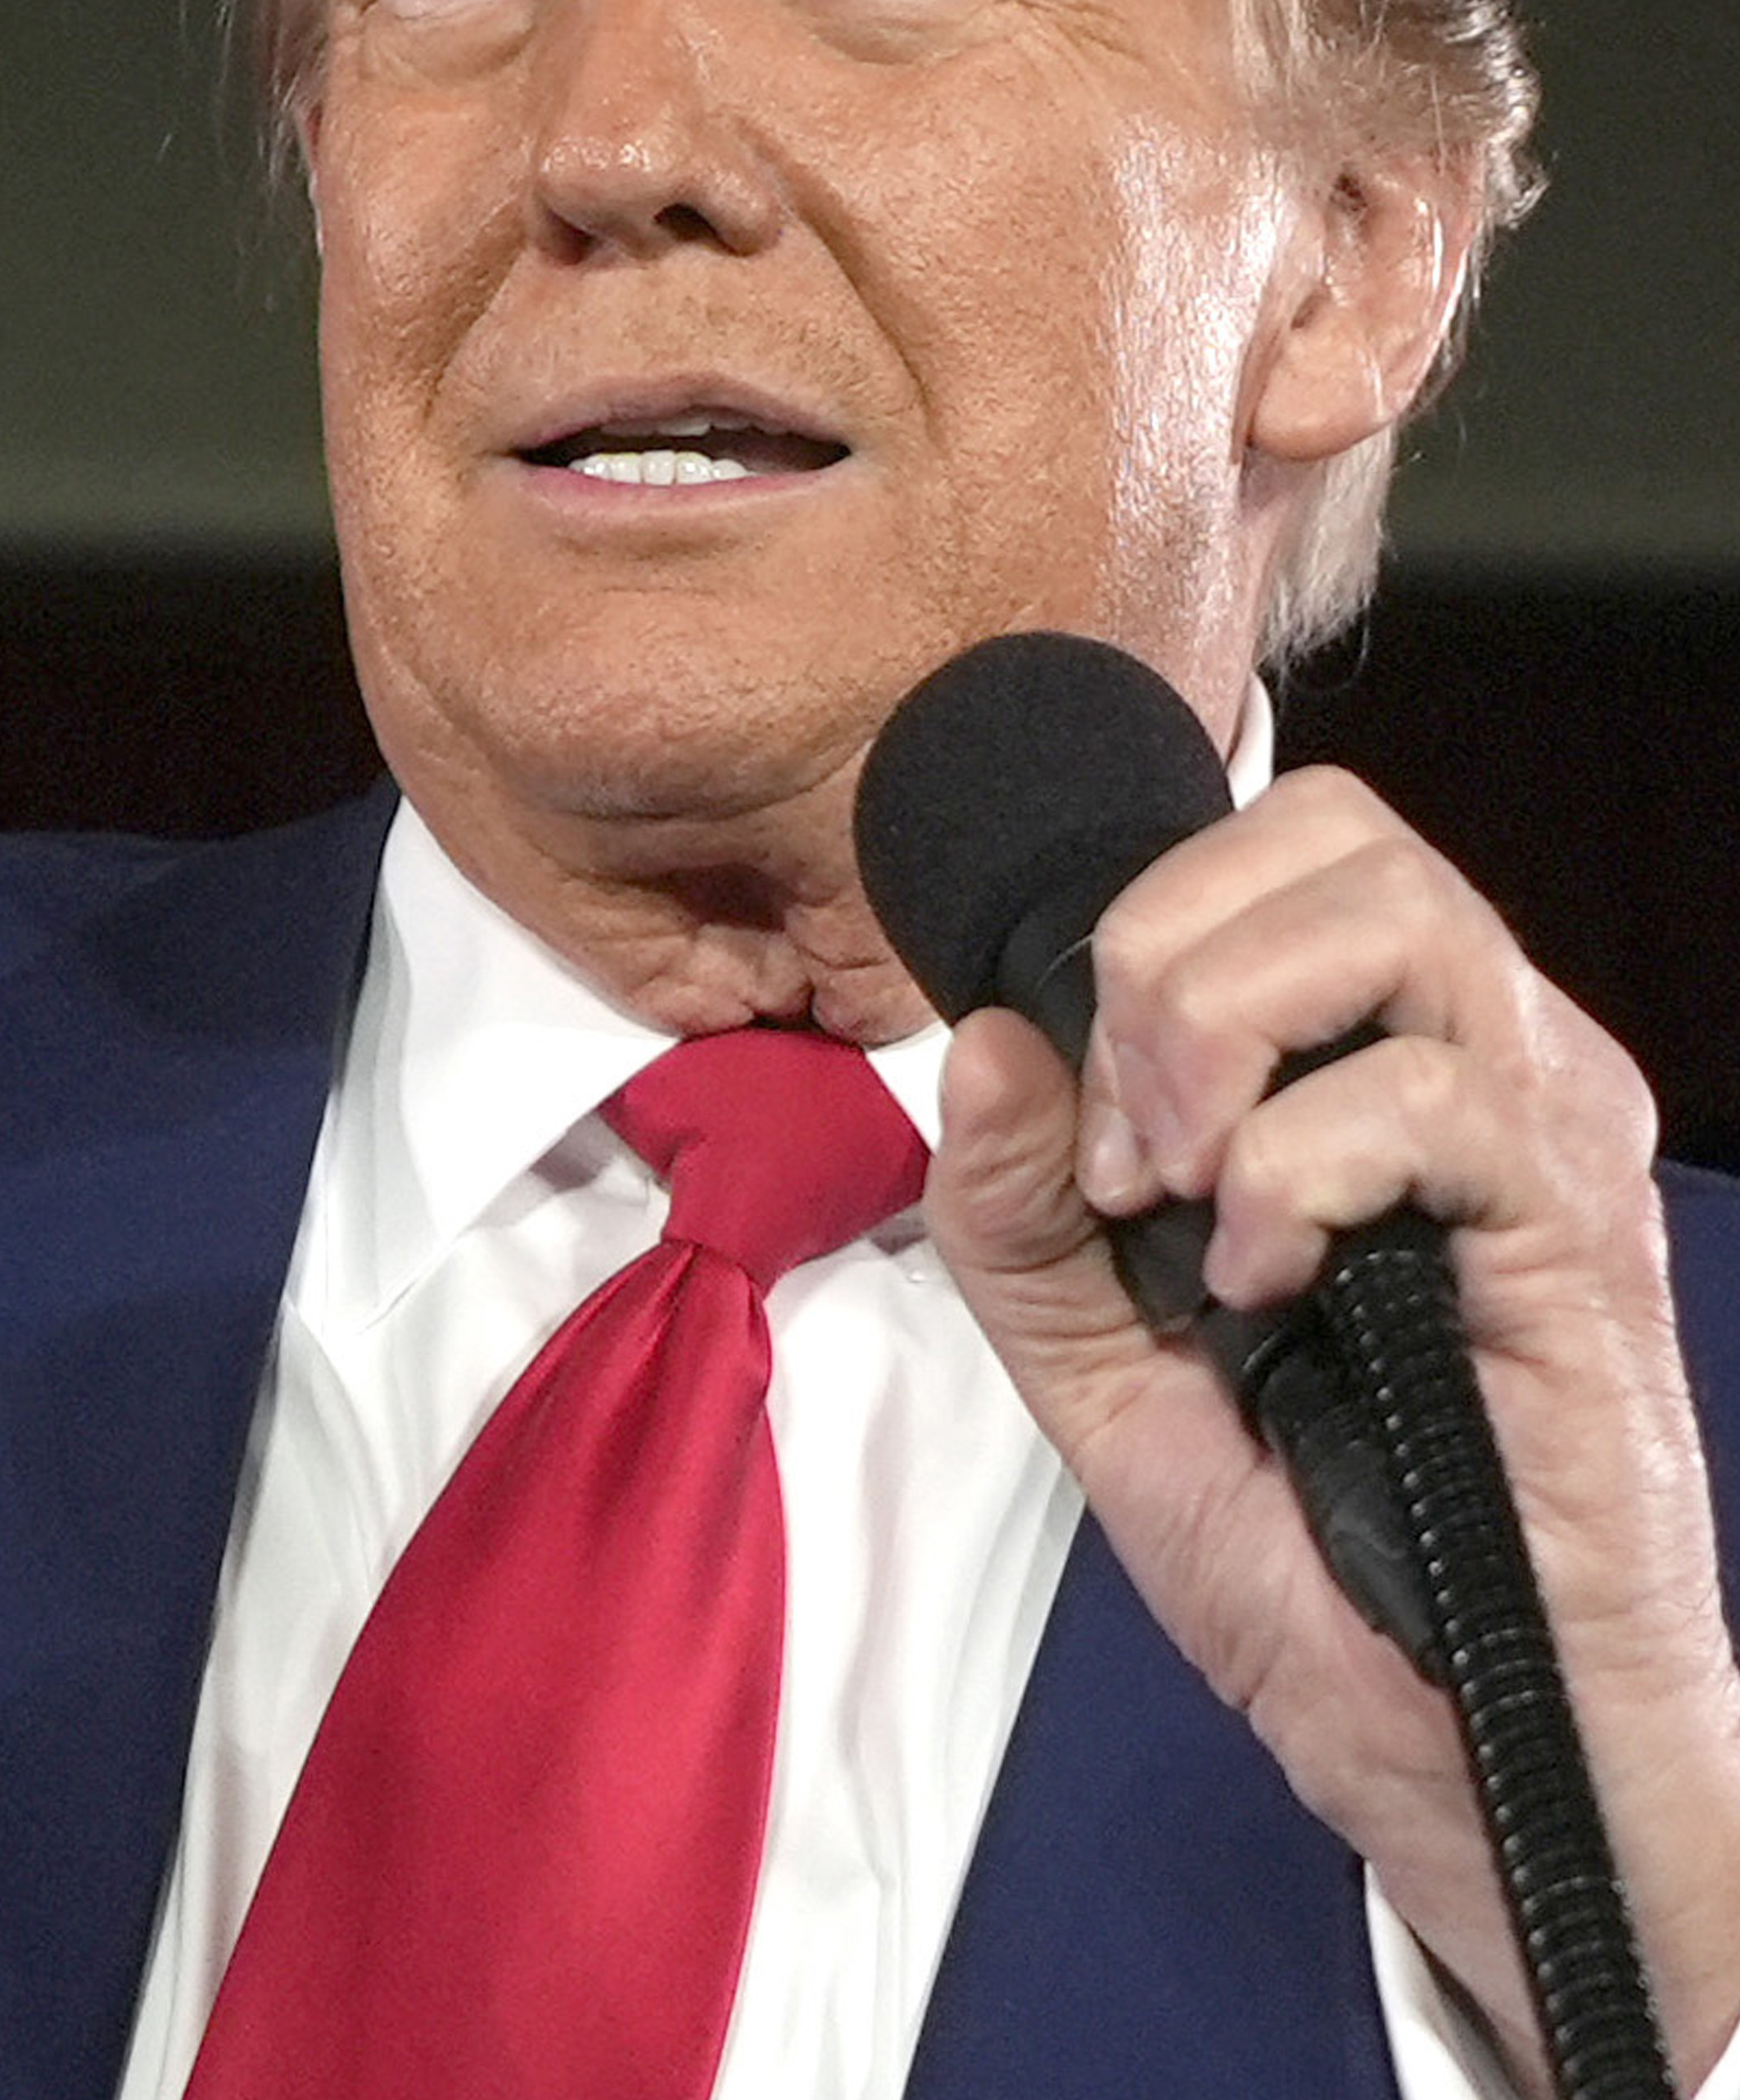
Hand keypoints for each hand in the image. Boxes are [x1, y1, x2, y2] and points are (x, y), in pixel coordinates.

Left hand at [930, 763, 1739, 2094]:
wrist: (1445, 1731)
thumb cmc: (1301, 1542)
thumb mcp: (1093, 1358)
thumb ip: (1016, 1205)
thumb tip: (985, 1033)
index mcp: (1384, 1058)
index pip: (1281, 840)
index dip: (1141, 931)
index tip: (1087, 1126)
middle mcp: (1493, 1056)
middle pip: (1337, 834)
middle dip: (1165, 964)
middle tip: (1129, 1155)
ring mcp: (1550, 1133)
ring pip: (1393, 916)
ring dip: (1221, 1044)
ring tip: (1191, 1208)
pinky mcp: (1581, 1232)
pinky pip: (1430, 1095)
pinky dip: (1294, 1176)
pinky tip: (1269, 1290)